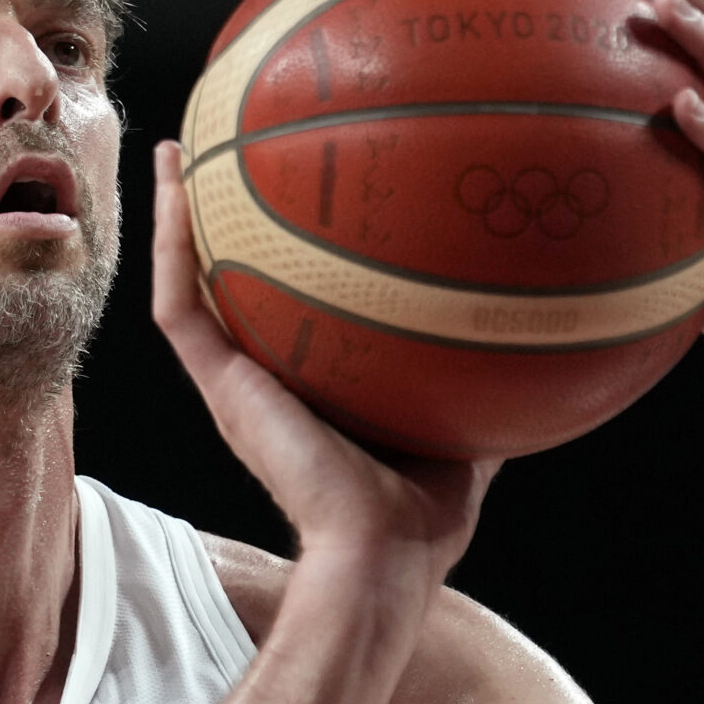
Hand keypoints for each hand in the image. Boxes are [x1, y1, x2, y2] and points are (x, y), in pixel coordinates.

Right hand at [151, 141, 496, 571]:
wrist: (381, 554)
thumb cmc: (425, 512)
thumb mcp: (466, 421)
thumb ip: (481, 369)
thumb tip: (533, 314)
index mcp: (305, 384)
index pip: (280, 306)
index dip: (273, 252)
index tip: (283, 192)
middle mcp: (259, 375)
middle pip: (223, 282)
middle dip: (214, 219)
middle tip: (215, 149)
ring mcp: (230, 379)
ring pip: (184, 282)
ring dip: (173, 215)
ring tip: (174, 149)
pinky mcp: (218, 385)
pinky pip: (180, 303)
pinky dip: (170, 240)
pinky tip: (174, 182)